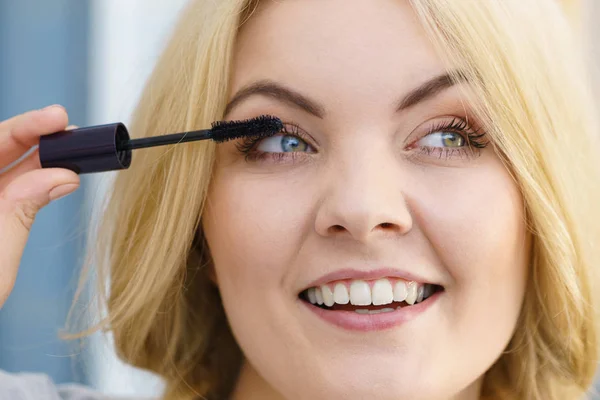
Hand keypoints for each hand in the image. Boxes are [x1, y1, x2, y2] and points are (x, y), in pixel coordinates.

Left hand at [0, 105, 79, 307]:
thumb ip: (22, 210)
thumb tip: (62, 175)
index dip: (24, 126)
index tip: (57, 118)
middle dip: (34, 137)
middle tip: (72, 132)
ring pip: (0, 168)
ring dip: (36, 160)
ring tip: (71, 154)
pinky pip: (4, 190)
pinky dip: (30, 183)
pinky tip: (53, 178)